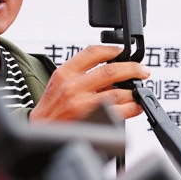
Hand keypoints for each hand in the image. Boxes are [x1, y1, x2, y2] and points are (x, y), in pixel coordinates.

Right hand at [30, 45, 149, 123]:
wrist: (38, 129)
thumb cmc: (50, 108)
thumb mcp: (59, 82)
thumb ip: (80, 74)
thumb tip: (109, 72)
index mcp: (65, 73)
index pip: (93, 53)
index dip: (113, 50)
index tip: (123, 52)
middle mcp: (74, 86)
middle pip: (110, 71)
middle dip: (132, 69)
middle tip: (142, 71)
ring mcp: (82, 104)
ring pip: (117, 92)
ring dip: (133, 92)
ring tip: (138, 92)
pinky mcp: (91, 120)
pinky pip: (118, 112)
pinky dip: (131, 109)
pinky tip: (135, 107)